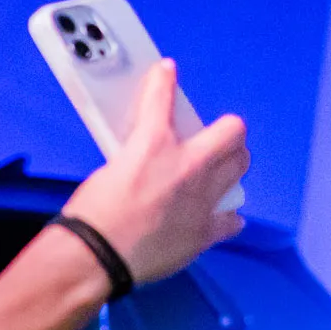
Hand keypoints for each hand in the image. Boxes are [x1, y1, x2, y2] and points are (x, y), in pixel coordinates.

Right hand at [60, 59, 249, 284]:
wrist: (95, 256)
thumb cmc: (91, 217)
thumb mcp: (106, 172)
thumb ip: (133, 159)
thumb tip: (140, 162)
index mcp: (153, 144)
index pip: (161, 96)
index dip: (163, 80)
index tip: (166, 72)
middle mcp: (186, 166)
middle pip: (232, 132)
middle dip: (225, 132)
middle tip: (213, 139)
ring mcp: (201, 199)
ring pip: (239, 166)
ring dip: (232, 164)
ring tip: (219, 171)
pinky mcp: (204, 231)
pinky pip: (232, 220)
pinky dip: (226, 217)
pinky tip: (218, 216)